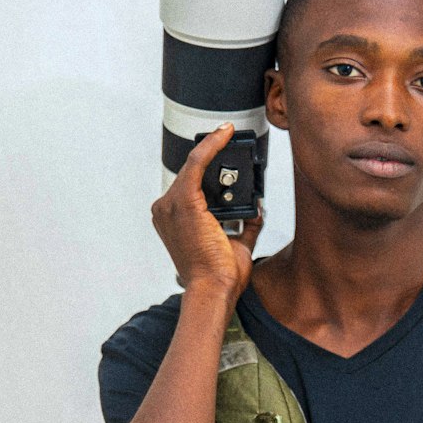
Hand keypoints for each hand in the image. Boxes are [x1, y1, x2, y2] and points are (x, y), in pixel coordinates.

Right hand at [151, 123, 263, 303]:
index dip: (206, 166)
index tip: (221, 147)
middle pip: (191, 174)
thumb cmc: (219, 275)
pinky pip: (196, 164)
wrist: (214, 288)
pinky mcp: (184, 202)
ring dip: (212, 148)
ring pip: (193, 166)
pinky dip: (210, 147)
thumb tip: (257, 209)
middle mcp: (166, 211)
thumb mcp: (237, 245)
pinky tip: (224, 135)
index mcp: (173, 221)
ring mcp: (171, 206)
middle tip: (231, 137)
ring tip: (229, 133)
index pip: (189, 185)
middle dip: (213, 156)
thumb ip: (246, 224)